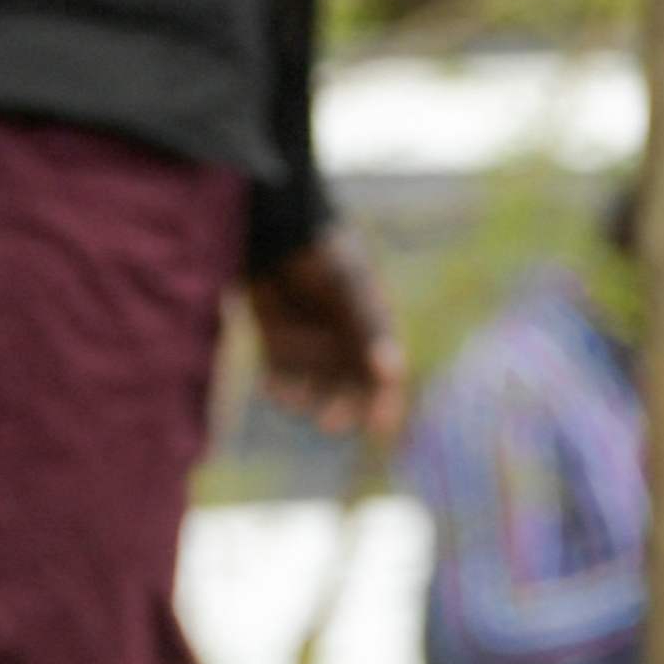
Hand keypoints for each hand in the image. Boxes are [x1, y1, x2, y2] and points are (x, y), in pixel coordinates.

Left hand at [244, 242, 406, 440]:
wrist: (272, 237)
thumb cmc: (321, 257)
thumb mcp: (351, 290)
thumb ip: (370, 328)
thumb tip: (392, 371)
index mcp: (372, 329)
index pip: (385, 376)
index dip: (386, 403)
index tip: (380, 427)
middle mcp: (344, 343)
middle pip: (351, 390)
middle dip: (345, 408)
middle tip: (331, 422)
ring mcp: (309, 347)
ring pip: (315, 389)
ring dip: (309, 400)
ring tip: (296, 397)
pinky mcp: (276, 347)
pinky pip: (281, 379)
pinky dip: (280, 388)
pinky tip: (275, 386)